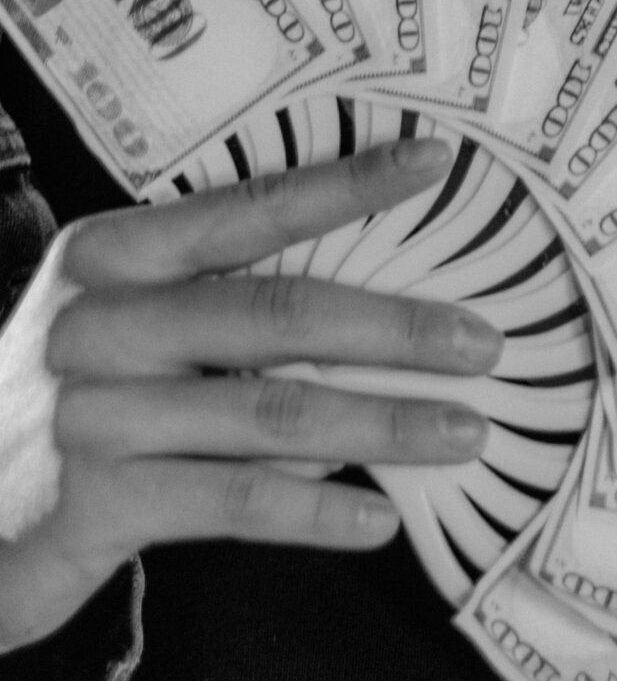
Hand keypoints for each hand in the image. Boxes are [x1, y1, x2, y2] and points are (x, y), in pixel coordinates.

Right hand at [0, 135, 499, 650]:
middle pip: (278, 315)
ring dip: (383, 422)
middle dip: (394, 328)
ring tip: (463, 431)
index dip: (346, 184)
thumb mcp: (123, 329)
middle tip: (481, 342)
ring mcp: (95, 414)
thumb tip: (373, 326)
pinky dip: (319, 509)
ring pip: (273, 413)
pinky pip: (238, 503)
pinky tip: (380, 519)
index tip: (434, 160)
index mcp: (112, 254)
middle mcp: (99, 321)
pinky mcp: (98, 503)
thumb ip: (222, 316)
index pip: (248, 209)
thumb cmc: (71, 401)